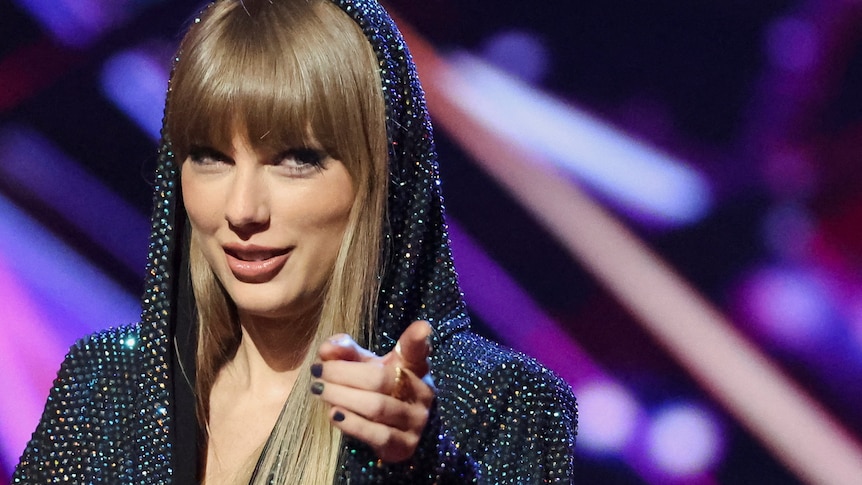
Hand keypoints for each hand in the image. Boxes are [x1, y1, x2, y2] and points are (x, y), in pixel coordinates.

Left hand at [312, 320, 434, 462]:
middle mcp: (421, 392)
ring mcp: (416, 421)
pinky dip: (352, 424)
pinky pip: (377, 435)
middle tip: (318, 371)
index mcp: (413, 366)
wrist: (392, 431)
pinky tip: (334, 414)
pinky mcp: (406, 446)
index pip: (416, 350)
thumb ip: (345, 352)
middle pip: (378, 378)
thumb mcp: (364, 366)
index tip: (422, 327)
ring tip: (319, 390)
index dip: (418, 339)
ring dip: (342, 397)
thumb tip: (326, 349)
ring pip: (376, 407)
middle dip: (342, 373)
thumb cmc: (376, 389)